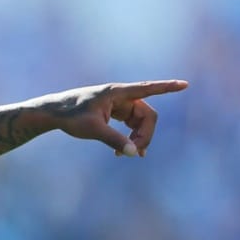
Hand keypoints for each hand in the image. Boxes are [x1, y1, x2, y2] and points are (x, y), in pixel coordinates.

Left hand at [40, 80, 187, 156]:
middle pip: (147, 115)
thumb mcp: (92, 130)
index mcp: (117, 93)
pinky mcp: (115, 112)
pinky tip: (123, 151)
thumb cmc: (71, 117)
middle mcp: (121, 96)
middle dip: (145, 134)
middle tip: (137, 154)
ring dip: (138, 138)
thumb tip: (133, 154)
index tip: (185, 84)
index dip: (167, 87)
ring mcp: (119, 105)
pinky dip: (130, 137)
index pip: (148, 88)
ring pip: (140, 122)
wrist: (54, 113)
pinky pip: (131, 124)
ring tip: (126, 155)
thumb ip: (114, 140)